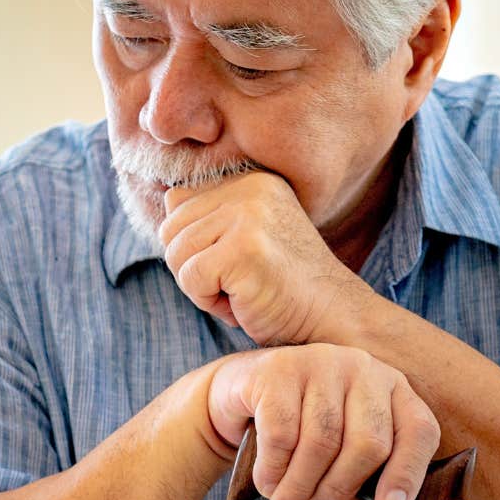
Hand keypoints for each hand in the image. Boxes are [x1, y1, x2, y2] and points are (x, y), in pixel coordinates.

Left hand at [158, 171, 369, 345]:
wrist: (332, 319)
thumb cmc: (284, 288)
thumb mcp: (249, 238)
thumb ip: (212, 215)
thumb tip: (168, 199)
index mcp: (252, 181)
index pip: (178, 203)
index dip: (195, 246)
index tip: (234, 264)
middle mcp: (250, 189)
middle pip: (170, 228)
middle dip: (192, 267)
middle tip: (236, 283)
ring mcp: (248, 217)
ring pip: (176, 254)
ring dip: (200, 287)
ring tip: (242, 292)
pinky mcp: (243, 249)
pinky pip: (189, 278)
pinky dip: (208, 302)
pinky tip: (242, 303)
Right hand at [203, 343, 441, 499]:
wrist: (242, 401)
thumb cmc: (303, 438)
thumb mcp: (338, 474)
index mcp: (394, 391)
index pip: (418, 431)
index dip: (409, 473)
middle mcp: (364, 369)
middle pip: (368, 442)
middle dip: (338, 489)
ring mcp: (322, 362)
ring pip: (322, 440)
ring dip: (300, 486)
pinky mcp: (279, 368)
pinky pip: (282, 431)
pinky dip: (274, 468)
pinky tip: (267, 482)